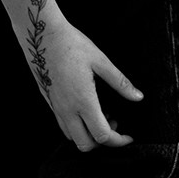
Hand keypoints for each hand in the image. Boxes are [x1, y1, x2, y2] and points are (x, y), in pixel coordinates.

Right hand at [35, 16, 142, 151]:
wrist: (40, 33)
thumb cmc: (71, 43)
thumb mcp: (99, 60)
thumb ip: (120, 82)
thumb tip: (138, 97)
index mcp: (83, 101)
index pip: (102, 136)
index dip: (118, 141)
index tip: (128, 136)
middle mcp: (67, 109)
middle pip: (86, 145)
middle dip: (103, 142)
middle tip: (114, 123)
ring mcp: (56, 106)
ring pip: (72, 137)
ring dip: (88, 135)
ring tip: (100, 114)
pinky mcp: (48, 100)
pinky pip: (63, 125)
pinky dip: (76, 126)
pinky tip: (83, 107)